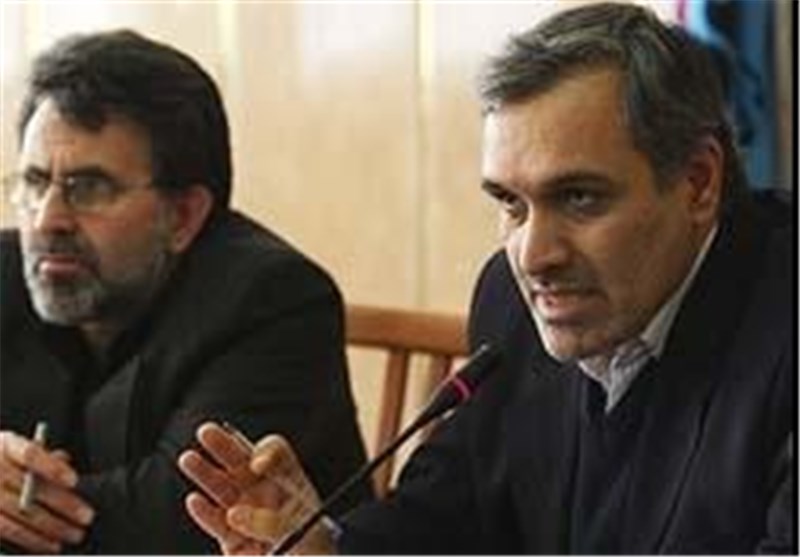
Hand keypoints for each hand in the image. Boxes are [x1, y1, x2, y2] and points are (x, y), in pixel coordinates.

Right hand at [0, 430, 94, 552]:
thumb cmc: (6, 460)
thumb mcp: (20, 447)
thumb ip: (43, 454)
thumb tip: (64, 459)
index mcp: (6, 445)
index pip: (30, 454)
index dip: (52, 468)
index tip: (74, 481)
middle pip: (31, 488)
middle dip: (63, 504)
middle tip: (87, 516)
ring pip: (21, 513)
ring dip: (52, 527)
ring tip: (75, 534)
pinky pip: (8, 530)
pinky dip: (32, 539)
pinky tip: (51, 544)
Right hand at [178, 422, 335, 554]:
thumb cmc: (315, 551)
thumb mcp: (304, 531)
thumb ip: (271, 522)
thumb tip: (235, 514)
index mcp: (291, 483)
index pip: (277, 455)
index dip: (266, 454)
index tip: (258, 466)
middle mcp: (266, 494)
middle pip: (242, 463)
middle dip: (224, 447)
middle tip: (206, 431)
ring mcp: (248, 515)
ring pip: (224, 489)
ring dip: (206, 474)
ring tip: (189, 458)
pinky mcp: (234, 541)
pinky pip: (217, 523)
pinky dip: (205, 513)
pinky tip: (195, 500)